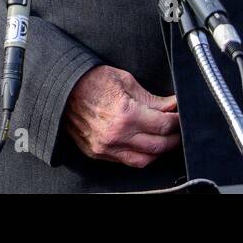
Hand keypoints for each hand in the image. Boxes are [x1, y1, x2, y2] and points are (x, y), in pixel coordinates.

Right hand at [63, 65, 179, 167]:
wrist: (62, 90)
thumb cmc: (92, 81)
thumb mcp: (126, 81)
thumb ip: (152, 99)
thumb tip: (172, 106)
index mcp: (126, 114)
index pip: (163, 125)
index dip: (177, 121)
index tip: (180, 115)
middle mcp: (117, 135)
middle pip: (158, 146)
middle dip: (173, 138)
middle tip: (177, 128)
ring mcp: (106, 147)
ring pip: (144, 160)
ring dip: (159, 151)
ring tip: (164, 138)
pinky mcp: (98, 153)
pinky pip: (126, 161)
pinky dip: (140, 155)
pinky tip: (145, 144)